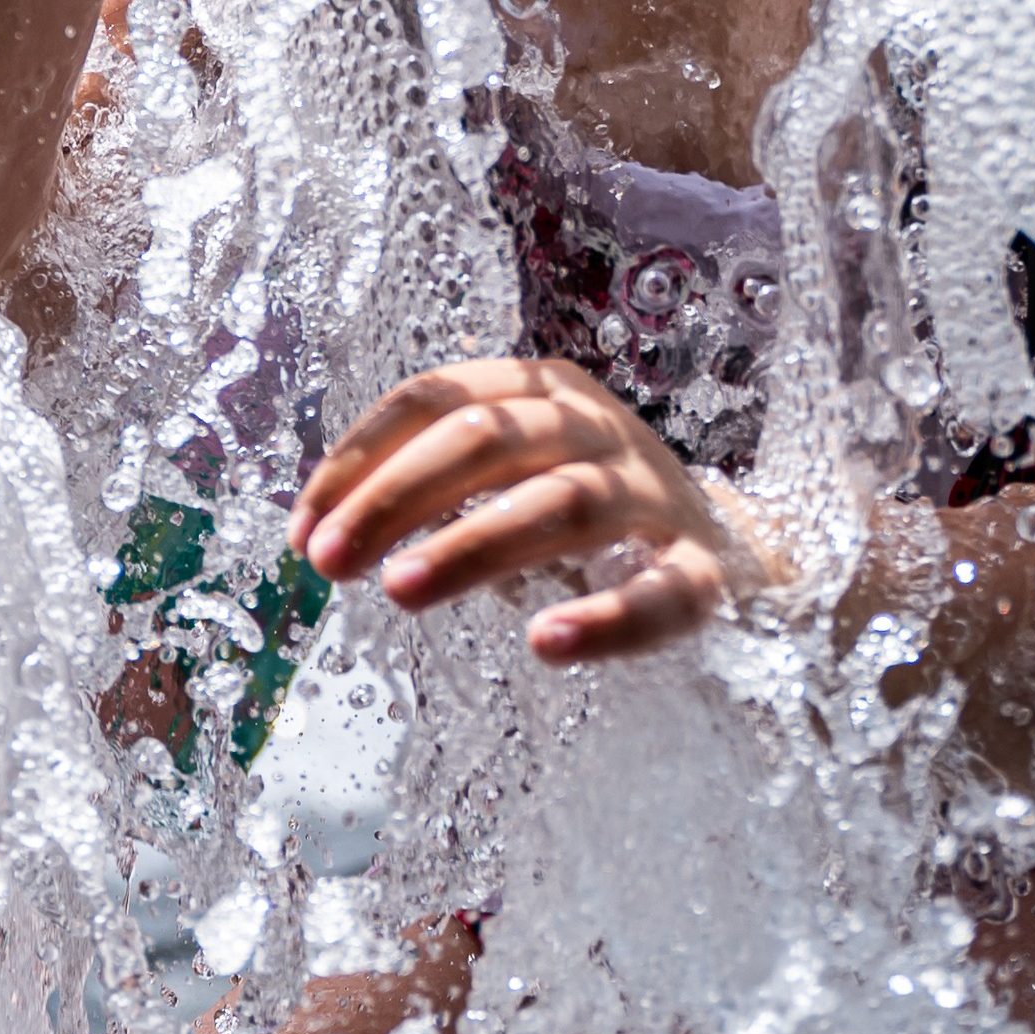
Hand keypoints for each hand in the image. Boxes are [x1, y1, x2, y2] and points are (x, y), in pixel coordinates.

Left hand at [291, 357, 755, 663]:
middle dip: (395, 497)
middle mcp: (597, 426)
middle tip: (328, 562)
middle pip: (487, 439)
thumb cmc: (582, 508)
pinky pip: (661, 592)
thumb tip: (313, 531)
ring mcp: (655, 493)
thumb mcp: (507, 473)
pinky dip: (606, 619)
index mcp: (540, 390)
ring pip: (563, 503)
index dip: (359, 458)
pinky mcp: (704, 569)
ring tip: (401, 591)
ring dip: (475, 545)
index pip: (434, 397)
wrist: (732, 547)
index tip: (302, 529)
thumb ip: (424, 488)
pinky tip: (546, 643)